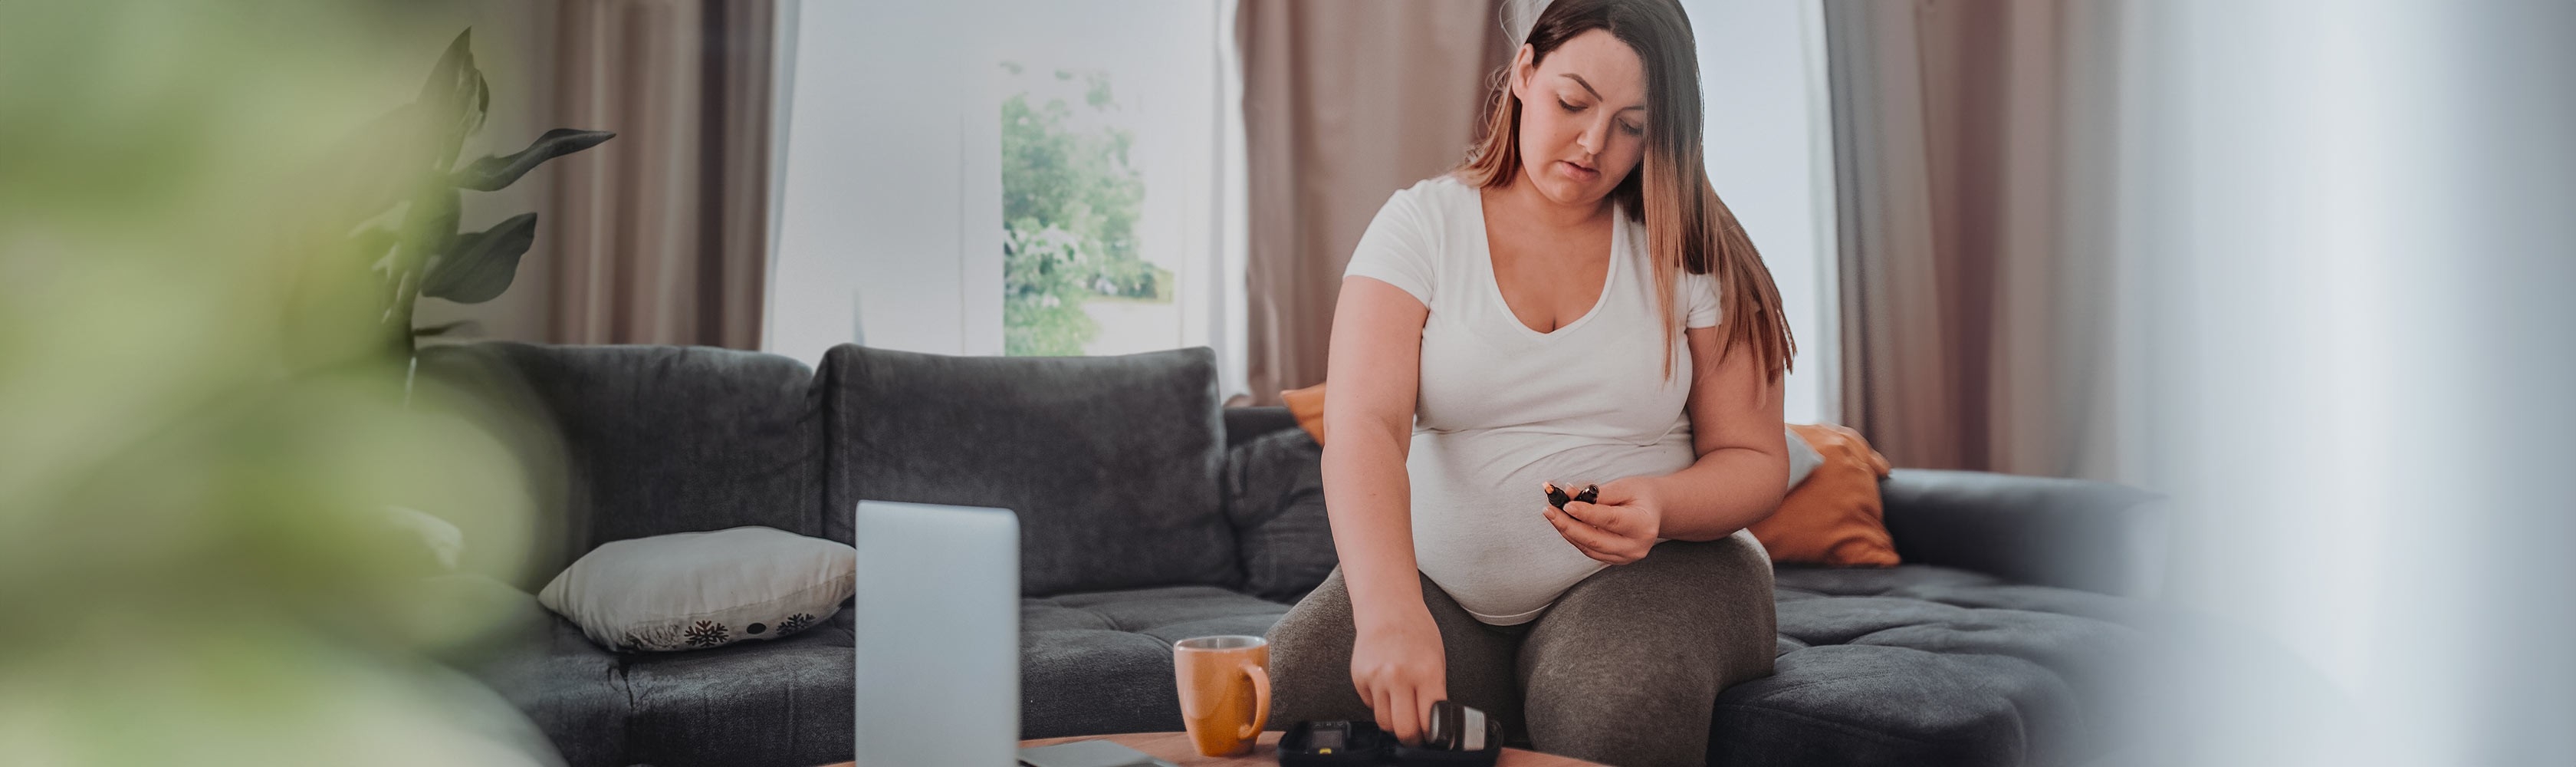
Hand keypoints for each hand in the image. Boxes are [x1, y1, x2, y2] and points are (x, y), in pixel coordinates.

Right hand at [1349, 606, 1446, 745]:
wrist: (1387, 608)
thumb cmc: (1417, 632)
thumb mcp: (1437, 661)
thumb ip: (1434, 693)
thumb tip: (1432, 724)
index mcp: (1426, 672)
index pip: (1429, 721)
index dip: (1431, 734)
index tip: (1432, 735)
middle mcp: (1399, 676)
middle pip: (1403, 729)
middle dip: (1411, 737)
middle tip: (1415, 733)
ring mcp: (1375, 677)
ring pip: (1384, 722)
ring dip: (1394, 720)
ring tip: (1401, 707)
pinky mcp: (1359, 677)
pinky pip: (1371, 705)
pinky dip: (1380, 702)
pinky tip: (1386, 685)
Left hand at [1542, 476, 1662, 563]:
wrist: (1654, 511)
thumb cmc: (1641, 495)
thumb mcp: (1625, 487)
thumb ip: (1598, 493)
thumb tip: (1569, 494)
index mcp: (1643, 525)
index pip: (1610, 520)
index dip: (1586, 513)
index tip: (1566, 505)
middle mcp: (1636, 546)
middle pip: (1595, 540)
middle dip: (1568, 525)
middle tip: (1549, 510)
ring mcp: (1626, 557)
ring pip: (1589, 548)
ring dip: (1567, 531)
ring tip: (1552, 514)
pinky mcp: (1615, 560)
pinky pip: (1589, 551)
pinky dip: (1575, 537)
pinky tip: (1563, 523)